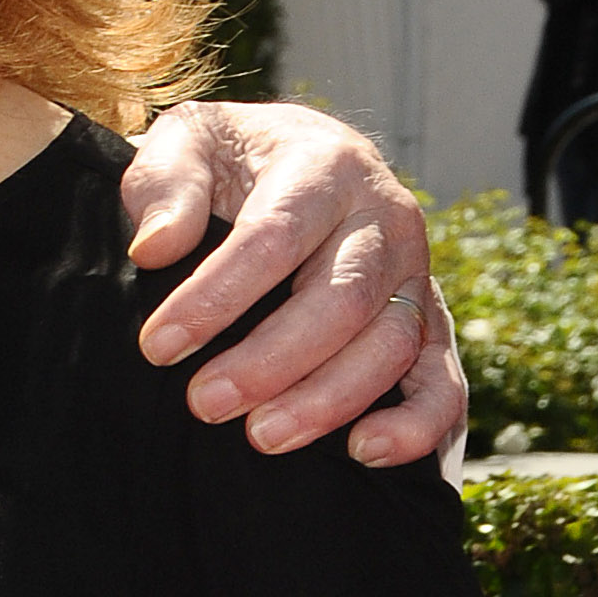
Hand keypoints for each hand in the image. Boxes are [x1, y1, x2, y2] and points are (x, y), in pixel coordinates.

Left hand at [122, 100, 461, 467]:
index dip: (216, 296)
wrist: (297, 157)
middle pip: (340, 299)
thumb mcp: (187, 144)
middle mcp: (384, 219)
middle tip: (204, 404)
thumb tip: (155, 248)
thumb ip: (166, 186)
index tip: (157, 347)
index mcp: (325, 166)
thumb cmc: (230, 159)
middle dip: (270, 361)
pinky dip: (416, 424)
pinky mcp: (430, 323)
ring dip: (328, 399)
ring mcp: (415, 274)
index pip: (274, 235)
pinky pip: (442, 381)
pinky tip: (363, 453)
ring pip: (390, 345)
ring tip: (262, 436)